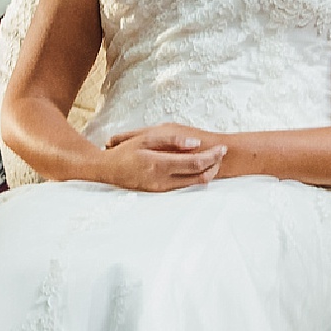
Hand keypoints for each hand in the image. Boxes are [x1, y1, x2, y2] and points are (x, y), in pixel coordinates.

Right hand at [95, 125, 226, 190]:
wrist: (108, 171)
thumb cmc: (125, 152)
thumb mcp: (146, 138)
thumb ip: (171, 140)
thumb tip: (195, 143)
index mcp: (160, 164)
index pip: (195, 162)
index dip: (212, 156)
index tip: (222, 148)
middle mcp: (163, 180)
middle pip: (199, 176)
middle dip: (214, 165)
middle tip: (222, 153)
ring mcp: (162, 188)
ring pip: (194, 183)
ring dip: (207, 172)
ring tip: (213, 158)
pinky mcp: (161, 192)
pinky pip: (184, 185)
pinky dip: (195, 176)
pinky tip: (198, 166)